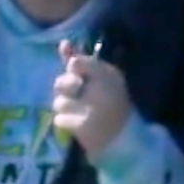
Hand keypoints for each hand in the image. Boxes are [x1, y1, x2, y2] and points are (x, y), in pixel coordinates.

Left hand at [52, 39, 132, 159]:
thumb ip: (81, 61)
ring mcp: (90, 109)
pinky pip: (59, 119)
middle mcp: (100, 88)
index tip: (80, 78)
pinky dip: (66, 123)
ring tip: (80, 114)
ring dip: (66, 109)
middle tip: (78, 97)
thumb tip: (63, 42)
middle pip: (61, 82)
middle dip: (65, 91)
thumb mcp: (102, 78)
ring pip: (59, 102)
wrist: (124, 140)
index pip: (76, 63)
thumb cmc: (112, 105)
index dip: (73, 71)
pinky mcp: (82, 127)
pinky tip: (78, 126)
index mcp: (108, 74)